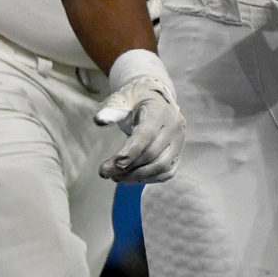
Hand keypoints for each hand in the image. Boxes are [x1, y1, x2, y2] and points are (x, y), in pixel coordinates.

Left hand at [94, 54, 183, 182]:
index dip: (131, 151)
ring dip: (136, 176)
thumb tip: (99, 121)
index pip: (147, 135)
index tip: (115, 163)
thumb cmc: (135, 99)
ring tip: (115, 177)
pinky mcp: (177, 154)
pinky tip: (129, 178)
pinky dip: (148, 179)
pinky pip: (166, 172)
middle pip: (152, 154)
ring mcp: (178, 142)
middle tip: (104, 172)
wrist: (155, 99)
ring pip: (161, 166)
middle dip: (127, 167)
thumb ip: (111, 109)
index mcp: (159, 112)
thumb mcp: (121, 97)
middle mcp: (173, 128)